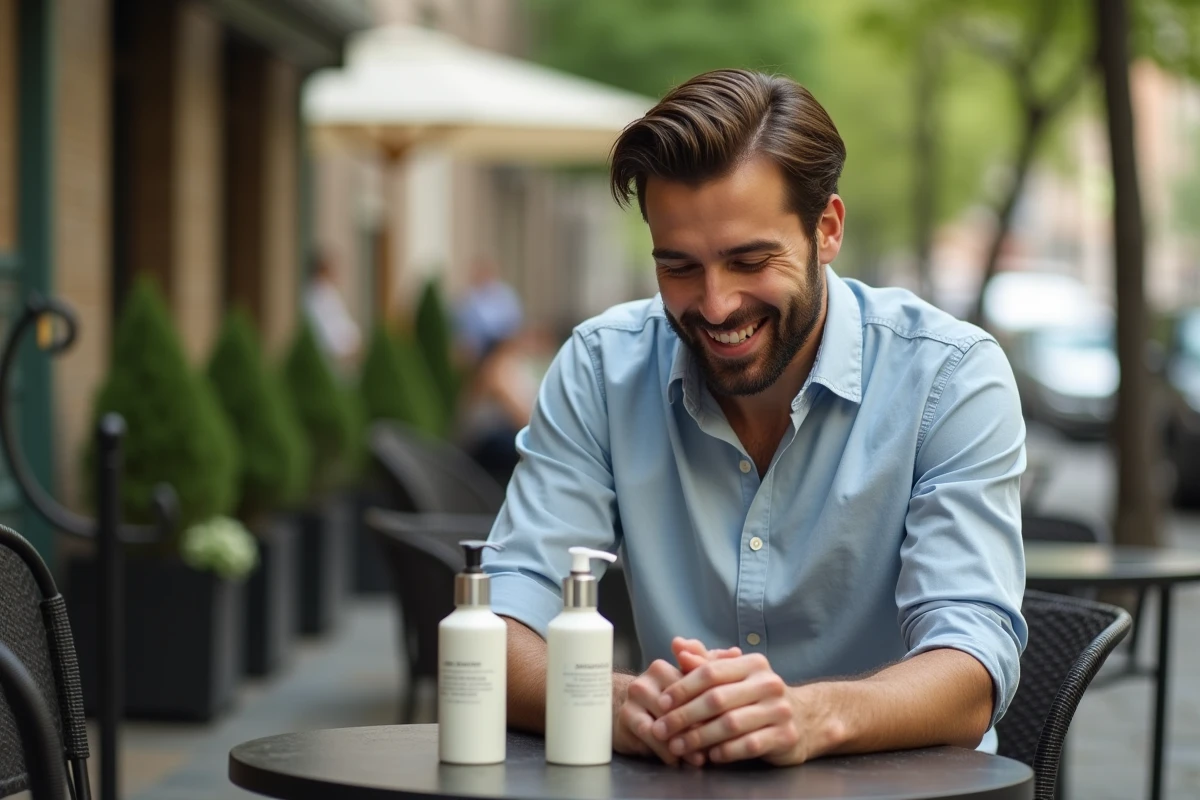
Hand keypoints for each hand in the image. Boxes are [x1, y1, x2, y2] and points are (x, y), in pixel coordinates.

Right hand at [613, 640, 740, 764]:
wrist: (630, 715)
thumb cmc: (666, 701)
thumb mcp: (689, 684)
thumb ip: (711, 667)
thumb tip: (736, 651)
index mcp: (672, 663)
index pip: (696, 682)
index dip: (714, 705)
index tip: (731, 722)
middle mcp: (652, 673)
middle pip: (683, 702)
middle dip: (701, 726)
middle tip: (718, 745)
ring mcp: (637, 692)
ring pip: (667, 719)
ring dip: (684, 742)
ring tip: (700, 758)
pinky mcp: (626, 714)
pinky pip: (650, 734)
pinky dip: (666, 750)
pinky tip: (677, 760)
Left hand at [652, 652, 823, 765]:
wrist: (806, 718)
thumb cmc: (757, 696)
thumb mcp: (734, 675)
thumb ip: (704, 662)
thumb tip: (677, 645)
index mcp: (752, 664)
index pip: (710, 672)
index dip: (682, 688)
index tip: (660, 703)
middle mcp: (768, 683)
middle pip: (717, 699)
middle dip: (683, 716)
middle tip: (661, 729)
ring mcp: (779, 710)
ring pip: (730, 724)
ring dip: (699, 738)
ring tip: (678, 746)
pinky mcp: (786, 736)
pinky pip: (749, 745)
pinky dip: (725, 752)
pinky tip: (710, 756)